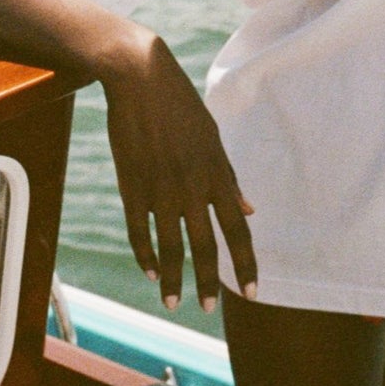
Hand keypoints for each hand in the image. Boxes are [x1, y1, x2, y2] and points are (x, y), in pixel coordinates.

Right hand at [103, 34, 256, 312]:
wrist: (139, 78)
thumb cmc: (180, 105)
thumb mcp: (212, 138)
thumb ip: (228, 178)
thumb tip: (249, 210)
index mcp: (216, 172)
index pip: (238, 229)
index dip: (246, 263)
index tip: (253, 291)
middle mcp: (192, 185)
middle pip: (205, 245)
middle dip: (210, 282)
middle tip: (208, 307)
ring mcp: (160, 187)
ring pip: (170, 246)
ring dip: (175, 279)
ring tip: (176, 303)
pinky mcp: (131, 184)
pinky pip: (139, 229)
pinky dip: (145, 254)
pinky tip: (151, 272)